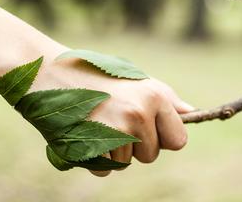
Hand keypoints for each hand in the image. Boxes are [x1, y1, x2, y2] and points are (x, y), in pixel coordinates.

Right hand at [33, 51, 193, 176]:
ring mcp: (116, 131)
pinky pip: (105, 170)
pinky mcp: (93, 147)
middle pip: (151, 155)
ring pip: (126, 163)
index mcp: (154, 96)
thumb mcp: (134, 80)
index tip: (147, 127)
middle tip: (114, 119)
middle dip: (136, 145)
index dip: (163, 138)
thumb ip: (164, 99)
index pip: (179, 140)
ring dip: (113, 150)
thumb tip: (192, 113)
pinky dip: (95, 158)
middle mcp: (139, 114)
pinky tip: (84, 132)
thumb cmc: (94, 74)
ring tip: (96, 121)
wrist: (48, 70)